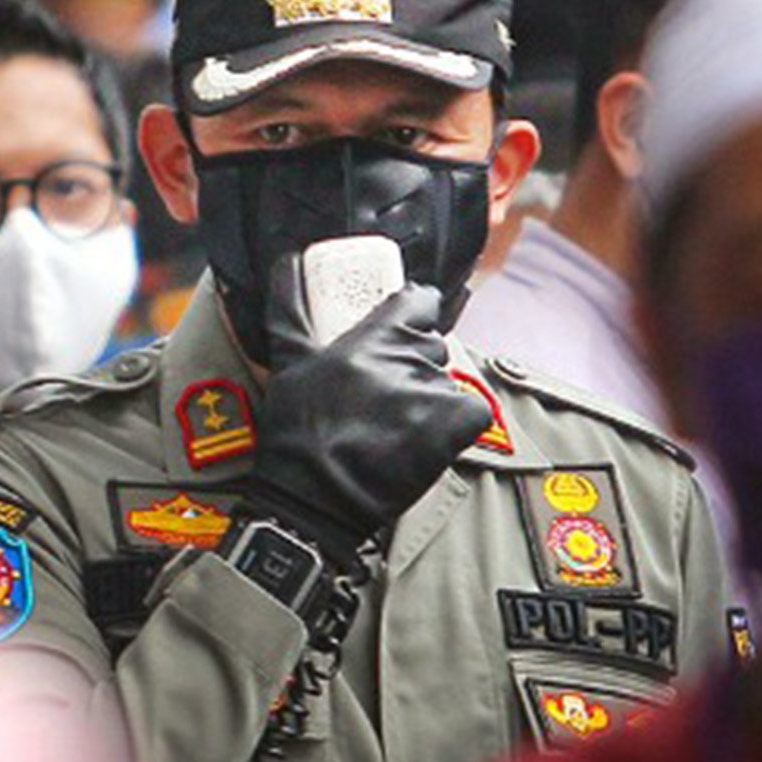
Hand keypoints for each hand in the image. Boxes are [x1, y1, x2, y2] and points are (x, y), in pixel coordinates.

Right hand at [240, 288, 491, 557]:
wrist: (315, 499)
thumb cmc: (299, 434)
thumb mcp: (289, 360)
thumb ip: (290, 305)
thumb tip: (288, 262)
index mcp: (373, 336)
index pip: (420, 299)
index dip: (415, 312)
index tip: (403, 325)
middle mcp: (408, 358)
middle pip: (433, 344)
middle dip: (414, 362)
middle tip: (386, 390)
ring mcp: (433, 392)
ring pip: (447, 379)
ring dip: (429, 396)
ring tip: (396, 423)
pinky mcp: (453, 426)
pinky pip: (474, 410)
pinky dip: (458, 423)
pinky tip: (428, 437)